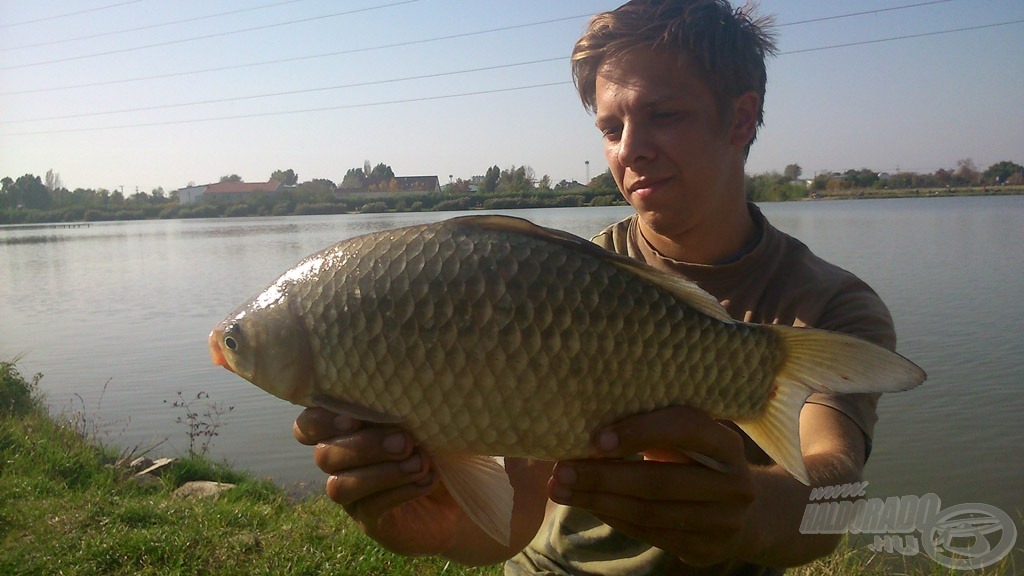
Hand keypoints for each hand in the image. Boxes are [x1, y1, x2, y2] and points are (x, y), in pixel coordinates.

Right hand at [292, 407, 461, 555]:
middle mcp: (340, 464)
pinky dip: (401, 491)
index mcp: (345, 431)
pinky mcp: (370, 521)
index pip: (308, 425)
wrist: (456, 495)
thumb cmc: (435, 447)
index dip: (322, 421)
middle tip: (405, 441)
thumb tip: (403, 393)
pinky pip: (370, 508)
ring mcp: (352, 496)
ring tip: (420, 463)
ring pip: (338, 486)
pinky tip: (427, 480)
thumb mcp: (420, 421)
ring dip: (382, 472)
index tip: (355, 418)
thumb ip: (401, 407)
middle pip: (323, 455)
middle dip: (365, 446)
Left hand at [547, 406, 756, 566]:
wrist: (746, 514)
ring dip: (599, 502)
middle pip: (659, 480)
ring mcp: (724, 522)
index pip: (684, 429)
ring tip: (562, 490)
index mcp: (727, 444)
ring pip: (649, 512)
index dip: (640, 431)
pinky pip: (650, 534)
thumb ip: (654, 428)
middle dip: (604, 476)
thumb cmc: (699, 461)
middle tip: (562, 471)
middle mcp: (734, 484)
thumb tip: (588, 420)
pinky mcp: (707, 549)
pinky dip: (614, 518)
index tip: (595, 439)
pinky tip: (590, 506)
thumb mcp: (690, 439)